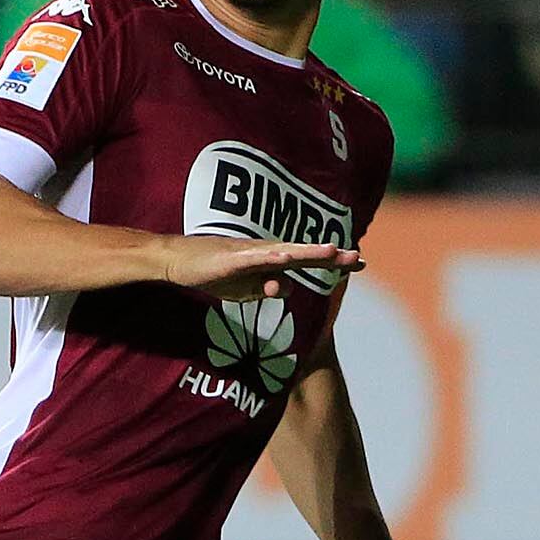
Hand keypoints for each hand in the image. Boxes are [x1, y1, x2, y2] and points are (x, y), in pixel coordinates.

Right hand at [162, 234, 361, 302]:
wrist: (178, 260)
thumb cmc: (211, 271)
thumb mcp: (244, 288)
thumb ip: (267, 287)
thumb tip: (289, 288)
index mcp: (271, 261)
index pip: (308, 260)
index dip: (333, 261)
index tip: (361, 263)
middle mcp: (265, 252)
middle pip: (304, 253)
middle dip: (331, 256)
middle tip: (359, 257)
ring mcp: (250, 253)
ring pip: (285, 252)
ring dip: (308, 251)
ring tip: (331, 251)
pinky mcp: (231, 258)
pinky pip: (254, 259)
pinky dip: (270, 258)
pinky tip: (286, 258)